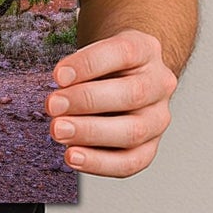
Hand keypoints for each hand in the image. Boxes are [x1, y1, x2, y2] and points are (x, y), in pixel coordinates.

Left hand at [45, 30, 177, 177]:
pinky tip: (73, 156)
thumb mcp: (95, 50)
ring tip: (59, 131)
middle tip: (53, 106)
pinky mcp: (150, 146)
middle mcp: (159, 84)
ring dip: (90, 133)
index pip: (123, 53)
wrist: (127, 77)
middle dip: (86, 101)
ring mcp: (158, 117)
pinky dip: (99, 163)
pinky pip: (130, 162)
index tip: (58, 76)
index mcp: (146, 50)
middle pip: (132, 94)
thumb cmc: (105, 63)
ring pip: (134, 131)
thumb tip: (60, 86)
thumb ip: (80, 66)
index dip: (88, 64)